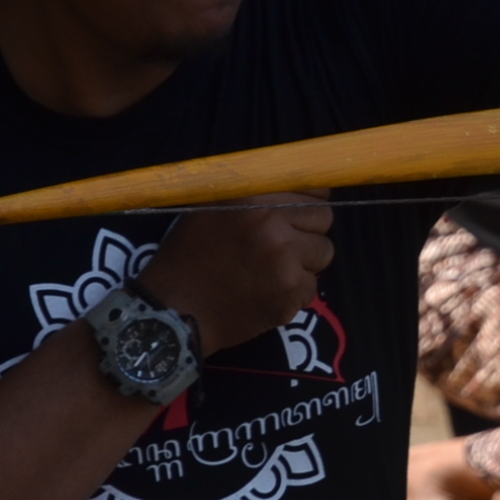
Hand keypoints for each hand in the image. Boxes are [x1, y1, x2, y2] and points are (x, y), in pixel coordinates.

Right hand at [135, 191, 333, 353]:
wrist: (175, 311)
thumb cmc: (187, 257)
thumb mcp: (210, 208)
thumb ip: (252, 195)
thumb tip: (294, 188)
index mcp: (254, 199)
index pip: (312, 189)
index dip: (309, 201)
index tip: (302, 212)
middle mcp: (274, 227)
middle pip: (324, 219)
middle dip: (308, 231)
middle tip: (285, 244)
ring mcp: (286, 262)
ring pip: (324, 253)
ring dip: (306, 261)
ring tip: (276, 270)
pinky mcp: (290, 295)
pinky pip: (312, 287)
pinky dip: (295, 292)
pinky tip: (268, 293)